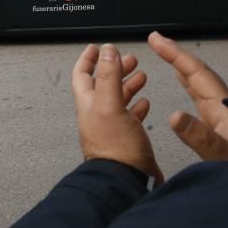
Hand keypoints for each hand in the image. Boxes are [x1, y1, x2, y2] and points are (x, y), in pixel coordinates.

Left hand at [72, 43, 162, 183]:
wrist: (124, 180)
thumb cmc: (114, 148)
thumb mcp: (109, 104)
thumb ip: (108, 76)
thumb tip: (107, 50)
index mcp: (88, 103)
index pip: (82, 74)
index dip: (88, 59)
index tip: (97, 47)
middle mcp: (97, 113)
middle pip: (103, 84)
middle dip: (115, 68)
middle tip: (128, 58)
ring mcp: (111, 126)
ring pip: (117, 98)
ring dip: (128, 84)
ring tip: (140, 75)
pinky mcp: (126, 138)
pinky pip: (130, 116)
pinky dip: (137, 106)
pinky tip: (144, 102)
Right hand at [150, 32, 227, 165]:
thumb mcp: (225, 158)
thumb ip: (201, 138)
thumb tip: (174, 115)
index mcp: (226, 110)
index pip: (198, 74)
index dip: (176, 55)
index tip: (157, 40)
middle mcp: (225, 109)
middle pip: (199, 74)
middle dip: (176, 55)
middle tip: (156, 40)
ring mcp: (224, 116)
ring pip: (200, 83)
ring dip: (181, 66)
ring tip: (166, 54)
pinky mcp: (222, 126)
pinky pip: (200, 96)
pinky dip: (188, 83)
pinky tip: (184, 82)